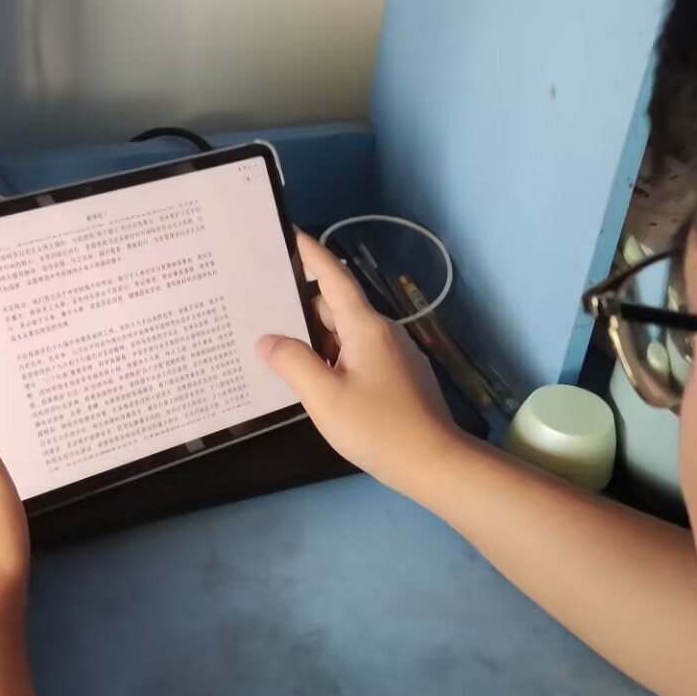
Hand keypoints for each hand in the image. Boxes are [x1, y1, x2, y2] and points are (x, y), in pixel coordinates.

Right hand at [258, 231, 465, 500]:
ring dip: (316, 338)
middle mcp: (382, 333)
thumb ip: (293, 363)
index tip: (290, 233)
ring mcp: (394, 356)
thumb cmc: (378, 427)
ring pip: (346, 336)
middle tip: (261, 304)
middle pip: (336, 308)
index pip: (334, 277)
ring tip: (276, 344)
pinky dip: (333, 358)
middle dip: (301, 304)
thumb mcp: (325, 397)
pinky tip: (313, 378)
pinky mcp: (399, 378)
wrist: (435, 462)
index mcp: (365, 327)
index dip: (311, 254)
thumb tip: (268, 340)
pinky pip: (358, 356)